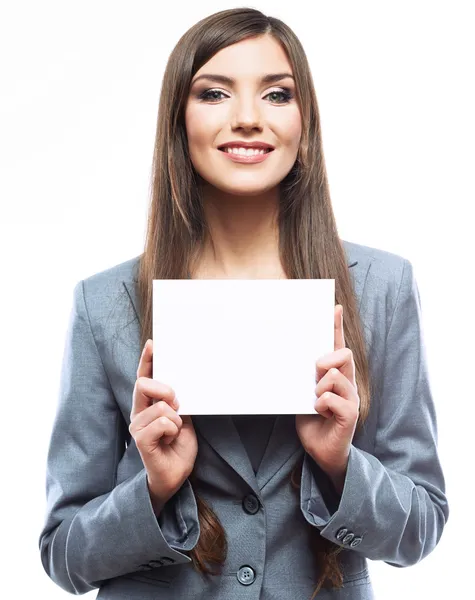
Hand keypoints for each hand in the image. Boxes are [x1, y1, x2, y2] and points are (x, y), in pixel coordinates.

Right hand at [129, 340, 197, 506]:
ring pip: (162, 407)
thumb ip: (176, 401)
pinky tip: (169, 441)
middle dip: (165, 390)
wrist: (175, 474)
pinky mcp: (140, 439)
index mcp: (148, 404)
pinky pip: (163, 423)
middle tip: (177, 406)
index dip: (147, 360)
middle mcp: (138, 412)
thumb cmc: (178, 446)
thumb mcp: (182, 417)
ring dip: (176, 420)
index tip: (153, 344)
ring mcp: (137, 425)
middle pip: (144, 384)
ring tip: (173, 434)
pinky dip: (173, 431)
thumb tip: (179, 384)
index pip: (144, 377)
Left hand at [295, 305, 359, 484]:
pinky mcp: (350, 415)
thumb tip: (294, 357)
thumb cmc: (313, 420)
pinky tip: (319, 411)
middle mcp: (347, 382)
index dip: (336, 326)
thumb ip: (305, 376)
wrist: (321, 451)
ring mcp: (350, 398)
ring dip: (319, 386)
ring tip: (314, 399)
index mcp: (336, 374)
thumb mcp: (304, 392)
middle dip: (326, 358)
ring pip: (336, 376)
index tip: (334, 307)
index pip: (338, 346)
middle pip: (343, 354)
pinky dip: (322, 403)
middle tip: (314, 372)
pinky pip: (335, 399)